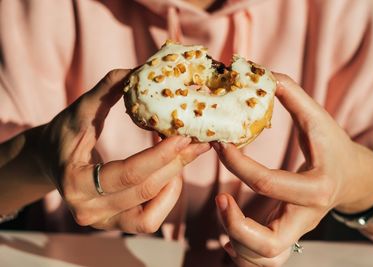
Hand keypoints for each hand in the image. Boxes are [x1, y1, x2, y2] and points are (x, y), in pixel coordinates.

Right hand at [39, 69, 209, 232]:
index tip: (184, 136)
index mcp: (74, 181)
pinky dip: (166, 199)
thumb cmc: (64, 134)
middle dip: (176, 164)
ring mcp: (101, 222)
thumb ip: (107, 90)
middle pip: (144, 190)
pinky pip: (149, 221)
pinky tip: (172, 174)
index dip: (160, 155)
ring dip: (174, 181)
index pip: (127, 173)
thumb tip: (138, 71)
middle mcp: (87, 210)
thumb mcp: (80, 110)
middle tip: (199, 141)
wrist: (50, 161)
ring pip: (151, 212)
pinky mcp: (114, 225)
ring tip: (187, 154)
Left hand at [213, 73, 372, 265]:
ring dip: (235, 241)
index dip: (237, 163)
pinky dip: (243, 253)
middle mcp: (306, 217)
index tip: (220, 145)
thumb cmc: (334, 147)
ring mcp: (297, 231)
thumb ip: (293, 95)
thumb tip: (262, 73)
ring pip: (264, 259)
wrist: (352, 179)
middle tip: (219, 199)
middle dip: (235, 225)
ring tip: (223, 211)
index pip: (269, 183)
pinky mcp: (290, 236)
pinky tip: (229, 232)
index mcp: (316, 188)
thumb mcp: (319, 120)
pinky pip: (265, 260)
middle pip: (269, 243)